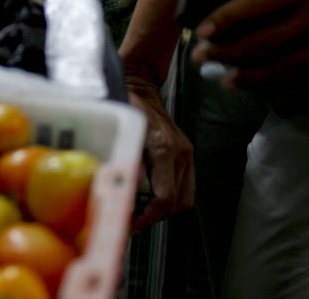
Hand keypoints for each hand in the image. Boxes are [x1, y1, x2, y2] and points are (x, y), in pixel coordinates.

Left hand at [127, 74, 194, 231]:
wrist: (140, 84)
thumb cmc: (125, 104)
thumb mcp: (121, 130)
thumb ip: (128, 159)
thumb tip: (130, 189)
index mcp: (163, 148)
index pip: (165, 197)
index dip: (148, 216)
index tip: (130, 223)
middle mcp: (180, 153)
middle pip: (177, 202)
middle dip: (155, 217)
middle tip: (132, 222)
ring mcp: (187, 154)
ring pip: (184, 198)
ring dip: (164, 210)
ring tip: (140, 212)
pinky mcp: (187, 155)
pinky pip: (185, 187)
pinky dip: (171, 198)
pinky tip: (151, 198)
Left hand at [193, 0, 308, 105]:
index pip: (260, 4)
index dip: (227, 19)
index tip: (201, 30)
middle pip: (267, 42)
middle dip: (229, 53)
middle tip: (200, 60)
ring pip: (289, 67)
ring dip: (254, 77)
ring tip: (226, 82)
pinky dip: (294, 93)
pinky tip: (273, 98)